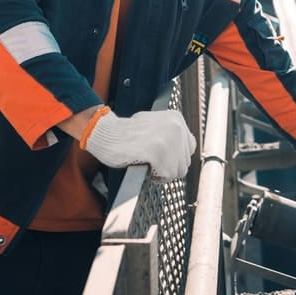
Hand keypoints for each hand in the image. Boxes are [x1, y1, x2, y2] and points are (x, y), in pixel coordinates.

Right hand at [80, 108, 196, 180]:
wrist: (106, 133)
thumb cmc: (127, 133)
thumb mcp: (156, 125)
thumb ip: (172, 135)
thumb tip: (184, 154)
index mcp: (177, 118)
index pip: (189, 148)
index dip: (174, 156)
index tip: (159, 155)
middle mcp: (176, 127)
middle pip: (185, 162)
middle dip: (168, 165)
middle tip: (150, 158)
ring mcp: (168, 140)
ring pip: (178, 171)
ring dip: (162, 172)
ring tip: (147, 161)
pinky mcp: (157, 153)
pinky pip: (166, 176)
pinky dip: (155, 176)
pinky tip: (144, 165)